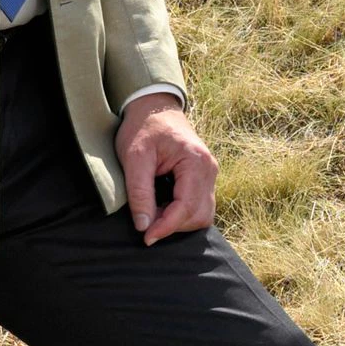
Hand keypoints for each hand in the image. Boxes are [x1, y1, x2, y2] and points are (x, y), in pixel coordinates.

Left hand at [115, 90, 215, 243]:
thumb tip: (144, 225)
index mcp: (196, 162)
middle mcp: (210, 169)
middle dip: (174, 225)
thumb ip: (140, 192)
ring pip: (204, 214)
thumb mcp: (134, 157)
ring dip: (180, 221)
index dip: (167, 226)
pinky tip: (163, 207)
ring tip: (154, 213)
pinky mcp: (204, 177)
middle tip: (147, 224)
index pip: (187, 206)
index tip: (147, 238)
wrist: (153, 107)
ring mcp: (210, 174)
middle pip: (200, 214)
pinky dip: (183, 214)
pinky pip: (201, 205)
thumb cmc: (142, 128)